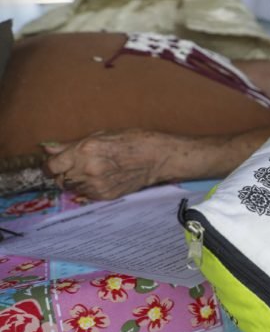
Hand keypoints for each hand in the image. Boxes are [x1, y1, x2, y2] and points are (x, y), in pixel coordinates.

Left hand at [42, 129, 170, 199]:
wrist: (158, 157)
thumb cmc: (132, 141)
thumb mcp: (100, 136)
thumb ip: (71, 145)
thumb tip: (49, 150)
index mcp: (85, 151)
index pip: (51, 167)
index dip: (50, 166)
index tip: (54, 164)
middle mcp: (88, 170)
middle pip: (60, 179)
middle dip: (63, 173)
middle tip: (76, 166)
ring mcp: (97, 185)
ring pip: (72, 188)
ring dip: (76, 181)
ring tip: (92, 171)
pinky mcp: (105, 195)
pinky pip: (86, 194)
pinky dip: (88, 187)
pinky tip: (102, 178)